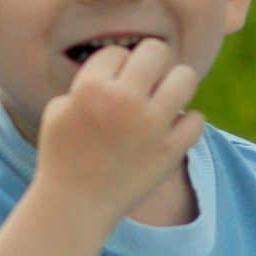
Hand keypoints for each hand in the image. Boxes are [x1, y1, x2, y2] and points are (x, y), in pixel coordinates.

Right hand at [33, 39, 203, 224]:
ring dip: (176, 84)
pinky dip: (187, 123)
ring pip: (185, 77)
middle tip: (148, 79)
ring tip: (166, 97)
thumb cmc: (63, 155)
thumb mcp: (59, 109)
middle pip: (157, 50)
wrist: (75, 205)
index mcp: (91, 88)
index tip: (112, 84)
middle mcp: (123, 100)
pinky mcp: (170, 150)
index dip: (115, 65)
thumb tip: (124, 63)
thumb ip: (89, 81)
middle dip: (152, 62)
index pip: (118, 51)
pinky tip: (172, 129)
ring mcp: (150, 125)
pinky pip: (196, 119)